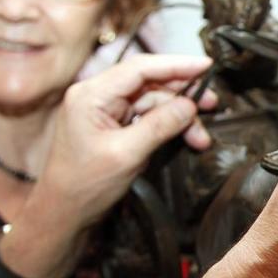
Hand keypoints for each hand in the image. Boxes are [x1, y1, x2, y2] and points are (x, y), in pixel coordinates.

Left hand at [39, 54, 217, 233]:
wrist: (65, 212)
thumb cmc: (84, 185)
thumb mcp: (126, 154)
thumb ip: (159, 126)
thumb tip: (189, 105)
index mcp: (91, 95)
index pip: (139, 68)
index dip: (176, 65)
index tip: (205, 66)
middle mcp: (97, 96)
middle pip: (149, 83)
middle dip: (182, 94)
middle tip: (212, 102)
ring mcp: (105, 110)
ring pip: (153, 102)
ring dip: (179, 117)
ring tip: (200, 137)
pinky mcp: (114, 125)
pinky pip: (147, 117)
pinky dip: (168, 126)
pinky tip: (186, 137)